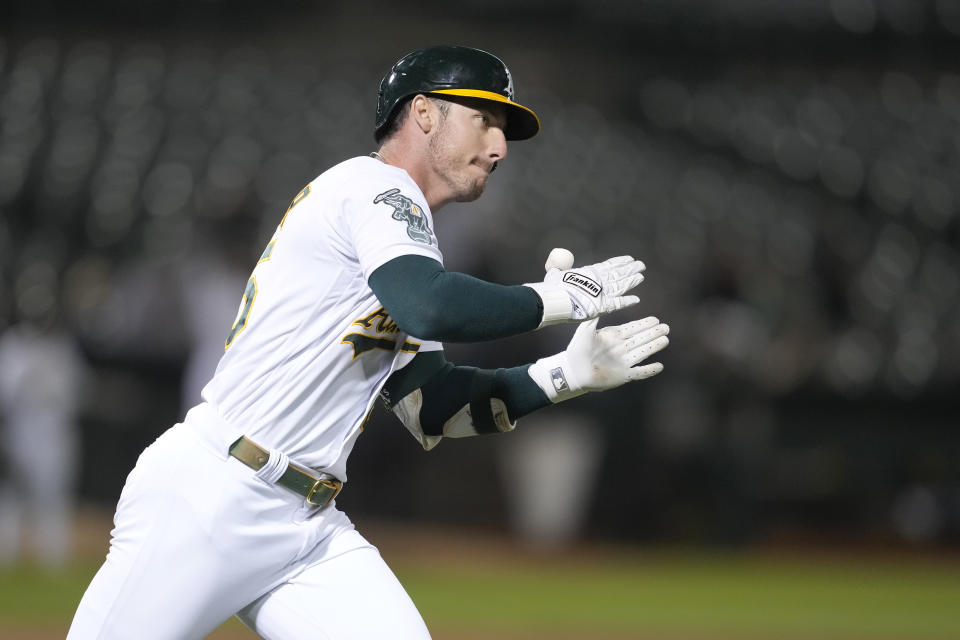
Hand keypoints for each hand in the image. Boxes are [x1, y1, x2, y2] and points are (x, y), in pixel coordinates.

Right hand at [526, 248, 645, 326]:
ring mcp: (602, 293)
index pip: (608, 265)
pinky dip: (628, 301)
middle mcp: (599, 280)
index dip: (619, 262)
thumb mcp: (555, 273)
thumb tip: (556, 267)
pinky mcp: (603, 306)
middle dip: (630, 269)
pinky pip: (619, 303)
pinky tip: (636, 300)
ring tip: (641, 277)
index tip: (629, 259)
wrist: (554, 300)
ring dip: (631, 281)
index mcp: (589, 272)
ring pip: (621, 285)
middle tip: (641, 265)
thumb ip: (558, 269)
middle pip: (618, 273)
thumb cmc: (552, 288)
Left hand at [527, 316, 668, 402]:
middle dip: (653, 333)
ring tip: (665, 339)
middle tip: (665, 327)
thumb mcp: (585, 330)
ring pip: (643, 352)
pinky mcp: (623, 375)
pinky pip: (640, 373)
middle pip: (641, 339)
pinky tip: (660, 366)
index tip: (655, 319)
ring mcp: (623, 362)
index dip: (644, 324)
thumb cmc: (577, 349)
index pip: (633, 328)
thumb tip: (599, 300)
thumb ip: (594, 317)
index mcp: (614, 336)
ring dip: (654, 347)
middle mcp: (621, 348)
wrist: (572, 371)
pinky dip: (649, 370)